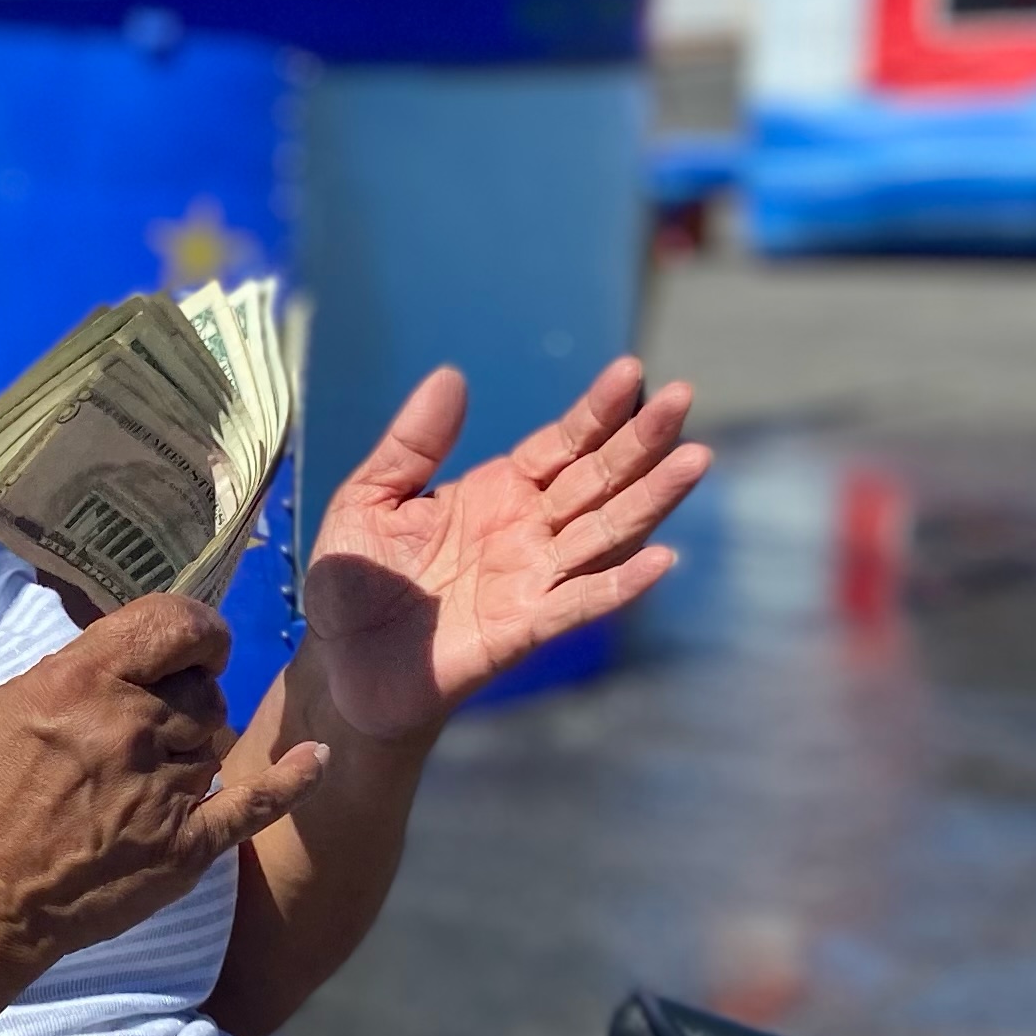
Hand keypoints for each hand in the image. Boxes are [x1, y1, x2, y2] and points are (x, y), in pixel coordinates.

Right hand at [0, 595, 327, 981]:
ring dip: (190, 751)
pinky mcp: (184, 846)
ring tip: (138, 781)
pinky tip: (315, 760)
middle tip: (138, 735)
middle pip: (201, 690)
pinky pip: (256, 803)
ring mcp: (164, 789)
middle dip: (181, 702)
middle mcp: (132, 728)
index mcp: (83, 682)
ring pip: (216, 742)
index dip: (196, 630)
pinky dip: (292, 781)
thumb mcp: (8, 707)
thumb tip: (134, 658)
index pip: (176, 623)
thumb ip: (77, 674)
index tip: (192, 646)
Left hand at [304, 357, 708, 743]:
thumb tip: (451, 375)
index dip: (597, 410)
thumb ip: (412, 443)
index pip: (562, 443)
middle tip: (683, 395)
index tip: (632, 371)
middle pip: (598, 479)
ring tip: (695, 460)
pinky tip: (662, 561)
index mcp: (497, 491)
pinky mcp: (523, 631)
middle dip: (642, 440)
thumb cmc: (357, 582)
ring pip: (605, 533)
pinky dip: (619, 587)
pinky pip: (578, 605)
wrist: (340, 665)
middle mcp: (528, 531)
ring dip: (651, 500)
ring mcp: (532, 580)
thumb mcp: (369, 498)